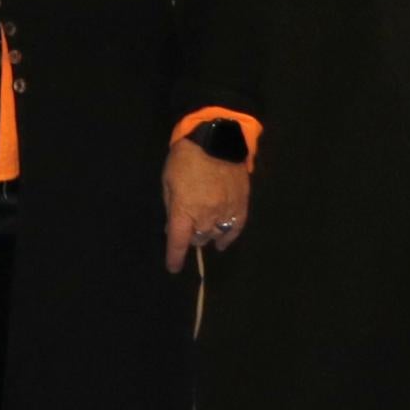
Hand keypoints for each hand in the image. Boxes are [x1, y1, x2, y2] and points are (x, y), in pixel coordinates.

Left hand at [162, 142, 251, 271]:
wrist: (217, 142)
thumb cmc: (185, 160)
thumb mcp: (168, 182)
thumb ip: (171, 207)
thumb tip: (172, 228)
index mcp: (184, 210)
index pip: (179, 242)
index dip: (174, 257)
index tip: (173, 267)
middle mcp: (206, 216)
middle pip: (197, 239)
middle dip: (190, 235)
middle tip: (186, 224)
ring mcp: (226, 213)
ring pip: (215, 235)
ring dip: (206, 233)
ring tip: (202, 226)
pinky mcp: (241, 207)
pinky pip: (234, 230)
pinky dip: (228, 238)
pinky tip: (222, 242)